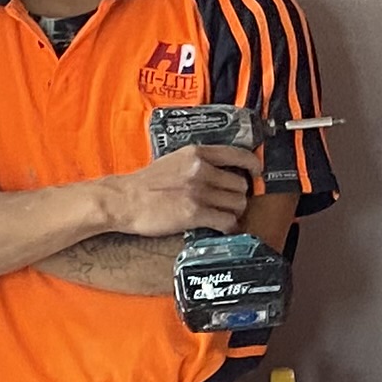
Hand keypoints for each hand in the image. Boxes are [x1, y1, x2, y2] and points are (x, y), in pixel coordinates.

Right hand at [102, 142, 259, 236]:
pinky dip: (228, 227)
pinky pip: (227, 221)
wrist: (123, 200)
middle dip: (239, 196)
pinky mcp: (194, 213)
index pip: (238, 154)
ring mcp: (198, 192)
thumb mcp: (174, 160)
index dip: (253, 165)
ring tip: (223, 216)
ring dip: (234, 212)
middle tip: (229, 203)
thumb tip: (222, 171)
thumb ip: (198, 162)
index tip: (257, 173)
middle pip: (241, 184)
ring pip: (237, 203)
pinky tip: (221, 228)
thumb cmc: (145, 183)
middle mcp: (201, 169)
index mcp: (196, 153)